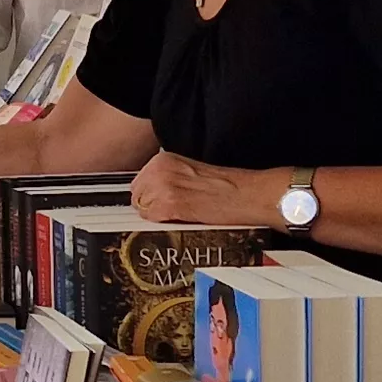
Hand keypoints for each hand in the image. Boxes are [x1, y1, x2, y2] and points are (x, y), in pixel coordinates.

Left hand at [130, 151, 265, 226]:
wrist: (245, 193)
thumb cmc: (225, 186)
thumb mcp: (188, 173)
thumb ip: (166, 180)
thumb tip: (149, 196)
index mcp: (163, 159)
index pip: (138, 183)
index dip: (149, 197)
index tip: (162, 203)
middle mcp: (159, 168)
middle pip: (136, 196)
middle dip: (150, 207)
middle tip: (173, 211)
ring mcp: (163, 185)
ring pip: (142, 209)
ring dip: (158, 216)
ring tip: (182, 213)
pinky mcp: (170, 203)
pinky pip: (151, 219)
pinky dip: (164, 222)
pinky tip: (183, 217)